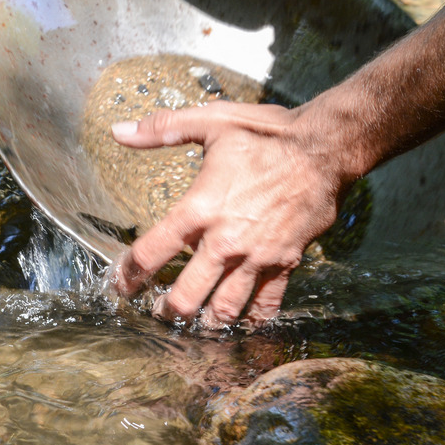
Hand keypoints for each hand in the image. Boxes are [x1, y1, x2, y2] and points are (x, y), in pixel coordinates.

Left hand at [108, 101, 355, 326]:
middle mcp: (226, 240)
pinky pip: (267, 303)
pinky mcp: (285, 261)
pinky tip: (242, 323)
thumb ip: (162, 128)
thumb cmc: (269, 133)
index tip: (121, 284)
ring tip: (195, 324)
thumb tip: (119, 130)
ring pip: (225, 309)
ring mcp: (257, 256)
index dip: (128, 274)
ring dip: (206, 321)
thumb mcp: (213, 121)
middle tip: (160, 312)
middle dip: (167, 310)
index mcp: (201, 208)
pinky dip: (252, 319)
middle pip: (186, 296)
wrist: (325, 148)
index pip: (151, 252)